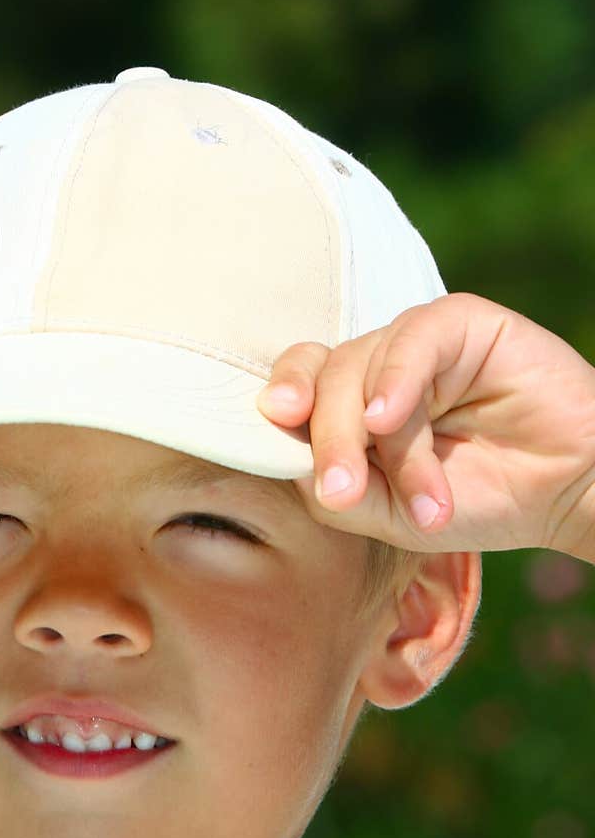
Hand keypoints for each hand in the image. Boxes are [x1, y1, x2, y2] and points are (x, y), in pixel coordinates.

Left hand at [256, 292, 594, 559]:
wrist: (567, 494)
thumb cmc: (476, 501)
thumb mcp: (391, 514)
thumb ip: (336, 490)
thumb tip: (291, 458)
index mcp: (352, 404)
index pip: (300, 385)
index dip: (282, 398)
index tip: (273, 423)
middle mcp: (377, 367)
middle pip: (324, 378)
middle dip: (328, 440)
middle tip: (345, 493)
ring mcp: (417, 342)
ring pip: (364, 369)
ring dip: (388, 446)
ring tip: (420, 500)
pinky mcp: (462, 323)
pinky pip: (412, 341)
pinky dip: (396, 383)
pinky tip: (390, 420)